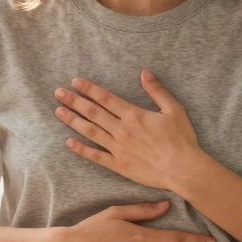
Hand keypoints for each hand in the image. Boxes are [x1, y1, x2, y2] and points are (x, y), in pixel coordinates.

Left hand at [54, 69, 201, 190]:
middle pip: (93, 113)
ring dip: (73, 121)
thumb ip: (157, 91)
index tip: (75, 82)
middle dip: (74, 101)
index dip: (89, 89)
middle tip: (58, 93)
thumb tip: (144, 72)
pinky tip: (69, 142)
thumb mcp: (174, 109)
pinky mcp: (119, 165)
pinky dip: (82, 149)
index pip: (105, 98)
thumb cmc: (181, 139)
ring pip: (91, 132)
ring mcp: (118, 148)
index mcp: (134, 115)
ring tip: (59, 111)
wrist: (183, 169)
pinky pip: (96, 156)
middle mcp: (122, 130)